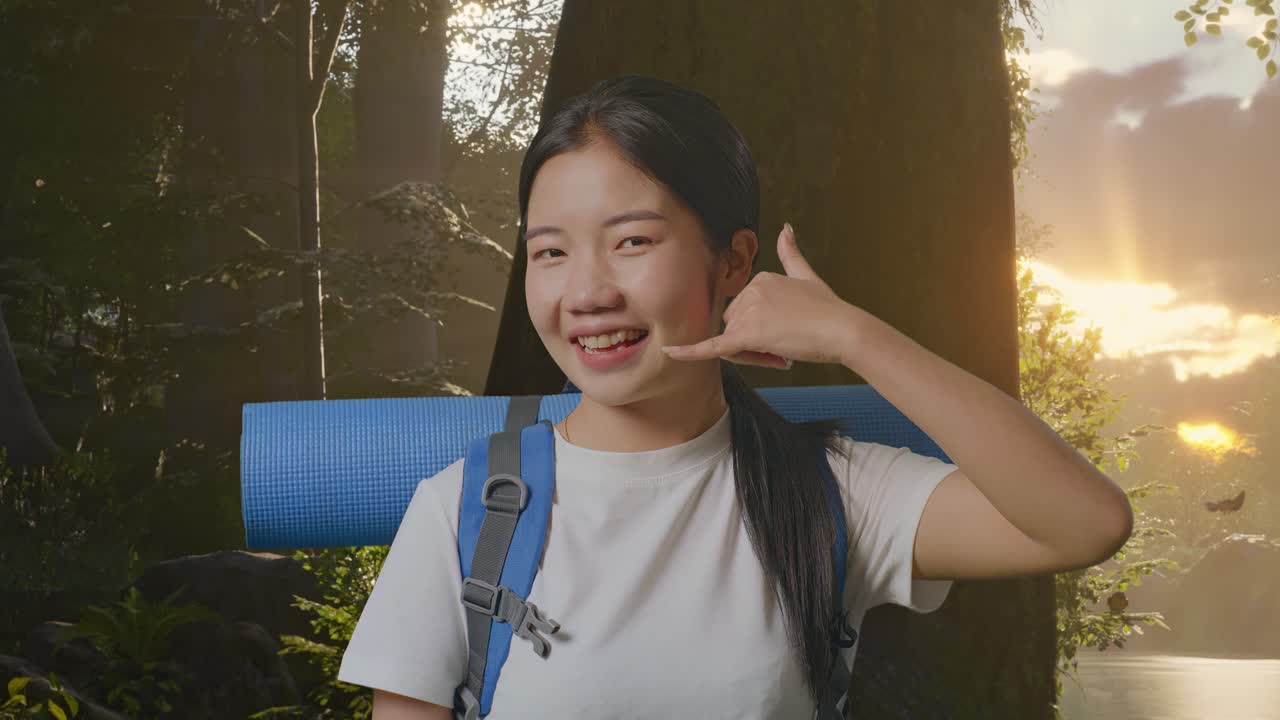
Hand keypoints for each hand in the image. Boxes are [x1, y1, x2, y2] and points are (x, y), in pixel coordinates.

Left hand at [661, 223, 856, 368]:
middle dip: (752, 344)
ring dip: (752, 355)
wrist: (844, 330)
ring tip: (783, 353)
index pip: (745, 313)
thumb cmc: (829, 310)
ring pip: (733, 343)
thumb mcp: (807, 276)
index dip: (760, 331)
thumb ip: (791, 254)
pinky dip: (690, 351)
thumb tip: (786, 228)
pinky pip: (713, 346)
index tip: (786, 338)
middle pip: (735, 327)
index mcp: (761, 278)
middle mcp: (751, 290)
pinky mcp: (747, 333)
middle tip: (784, 349)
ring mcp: (749, 311)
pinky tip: (671, 352)